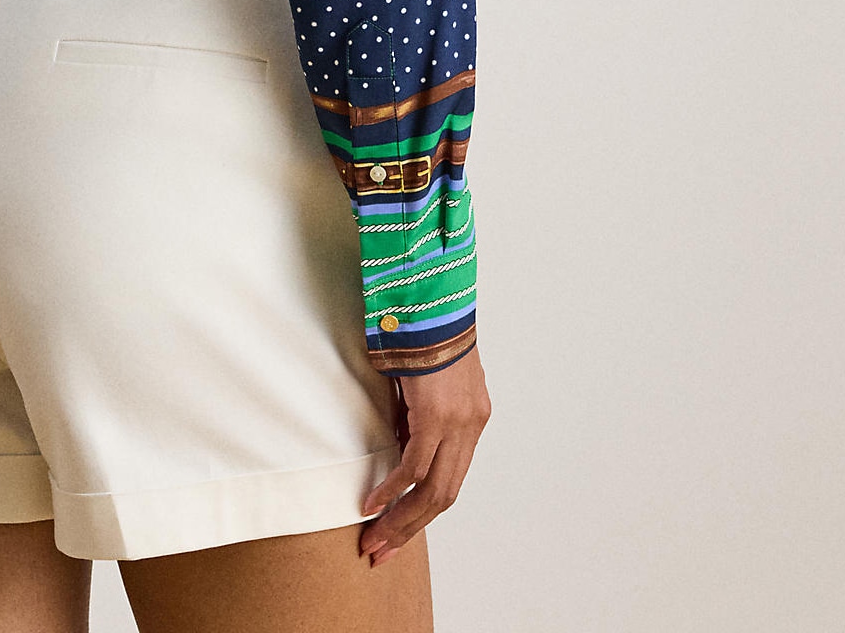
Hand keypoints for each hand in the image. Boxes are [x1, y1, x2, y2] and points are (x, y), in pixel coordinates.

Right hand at [359, 344, 490, 564]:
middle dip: (410, 527)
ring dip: (401, 519)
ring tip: (375, 538)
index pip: (451, 479)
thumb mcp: (425, 379)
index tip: (398, 529)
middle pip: (445, 496)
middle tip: (382, 549)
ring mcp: (458, 423)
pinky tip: (372, 504)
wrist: (432, 295)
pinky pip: (414, 465)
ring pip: (433, 491)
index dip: (424, 509)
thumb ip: (418, 412)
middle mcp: (471, 426)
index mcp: (472, 419)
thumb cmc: (425, 327)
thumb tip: (397, 440)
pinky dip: (392, 488)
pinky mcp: (438, 414)